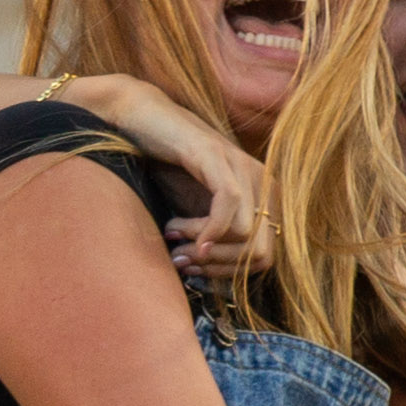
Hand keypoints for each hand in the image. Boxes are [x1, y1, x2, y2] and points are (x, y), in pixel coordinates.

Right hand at [68, 73, 267, 285]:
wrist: (139, 122)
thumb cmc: (167, 168)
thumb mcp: (196, 212)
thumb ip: (212, 241)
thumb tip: (211, 283)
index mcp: (263, 196)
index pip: (266, 258)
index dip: (228, 274)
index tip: (194, 270)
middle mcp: (262, 181)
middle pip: (262, 254)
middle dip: (219, 268)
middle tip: (182, 261)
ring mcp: (242, 167)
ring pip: (247, 235)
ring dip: (205, 248)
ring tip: (174, 238)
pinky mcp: (217, 156)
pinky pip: (228, 206)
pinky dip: (204, 228)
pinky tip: (178, 229)